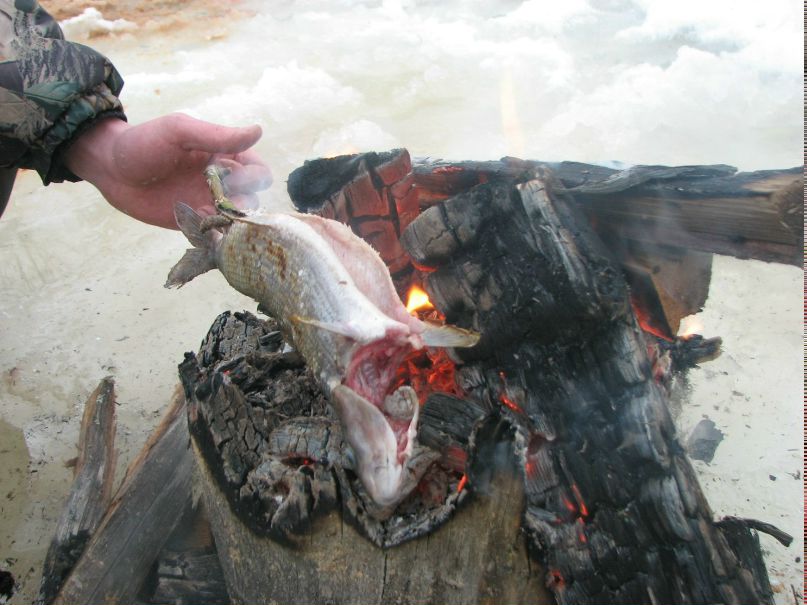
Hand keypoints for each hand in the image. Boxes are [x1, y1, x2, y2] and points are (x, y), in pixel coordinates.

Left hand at [64, 113, 271, 227]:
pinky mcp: (194, 222)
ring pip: (238, 218)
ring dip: (231, 220)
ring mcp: (208, 203)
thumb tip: (258, 131)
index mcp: (223, 156)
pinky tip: (201, 225)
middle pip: (253, 197)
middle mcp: (221, 181)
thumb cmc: (142, 143)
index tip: (228, 176)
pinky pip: (216, 233)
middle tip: (218, 197)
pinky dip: (216, 232)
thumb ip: (218, 135)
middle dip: (243, 200)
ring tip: (210, 215)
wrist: (109, 170)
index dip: (252, 177)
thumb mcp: (180, 132)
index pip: (258, 171)